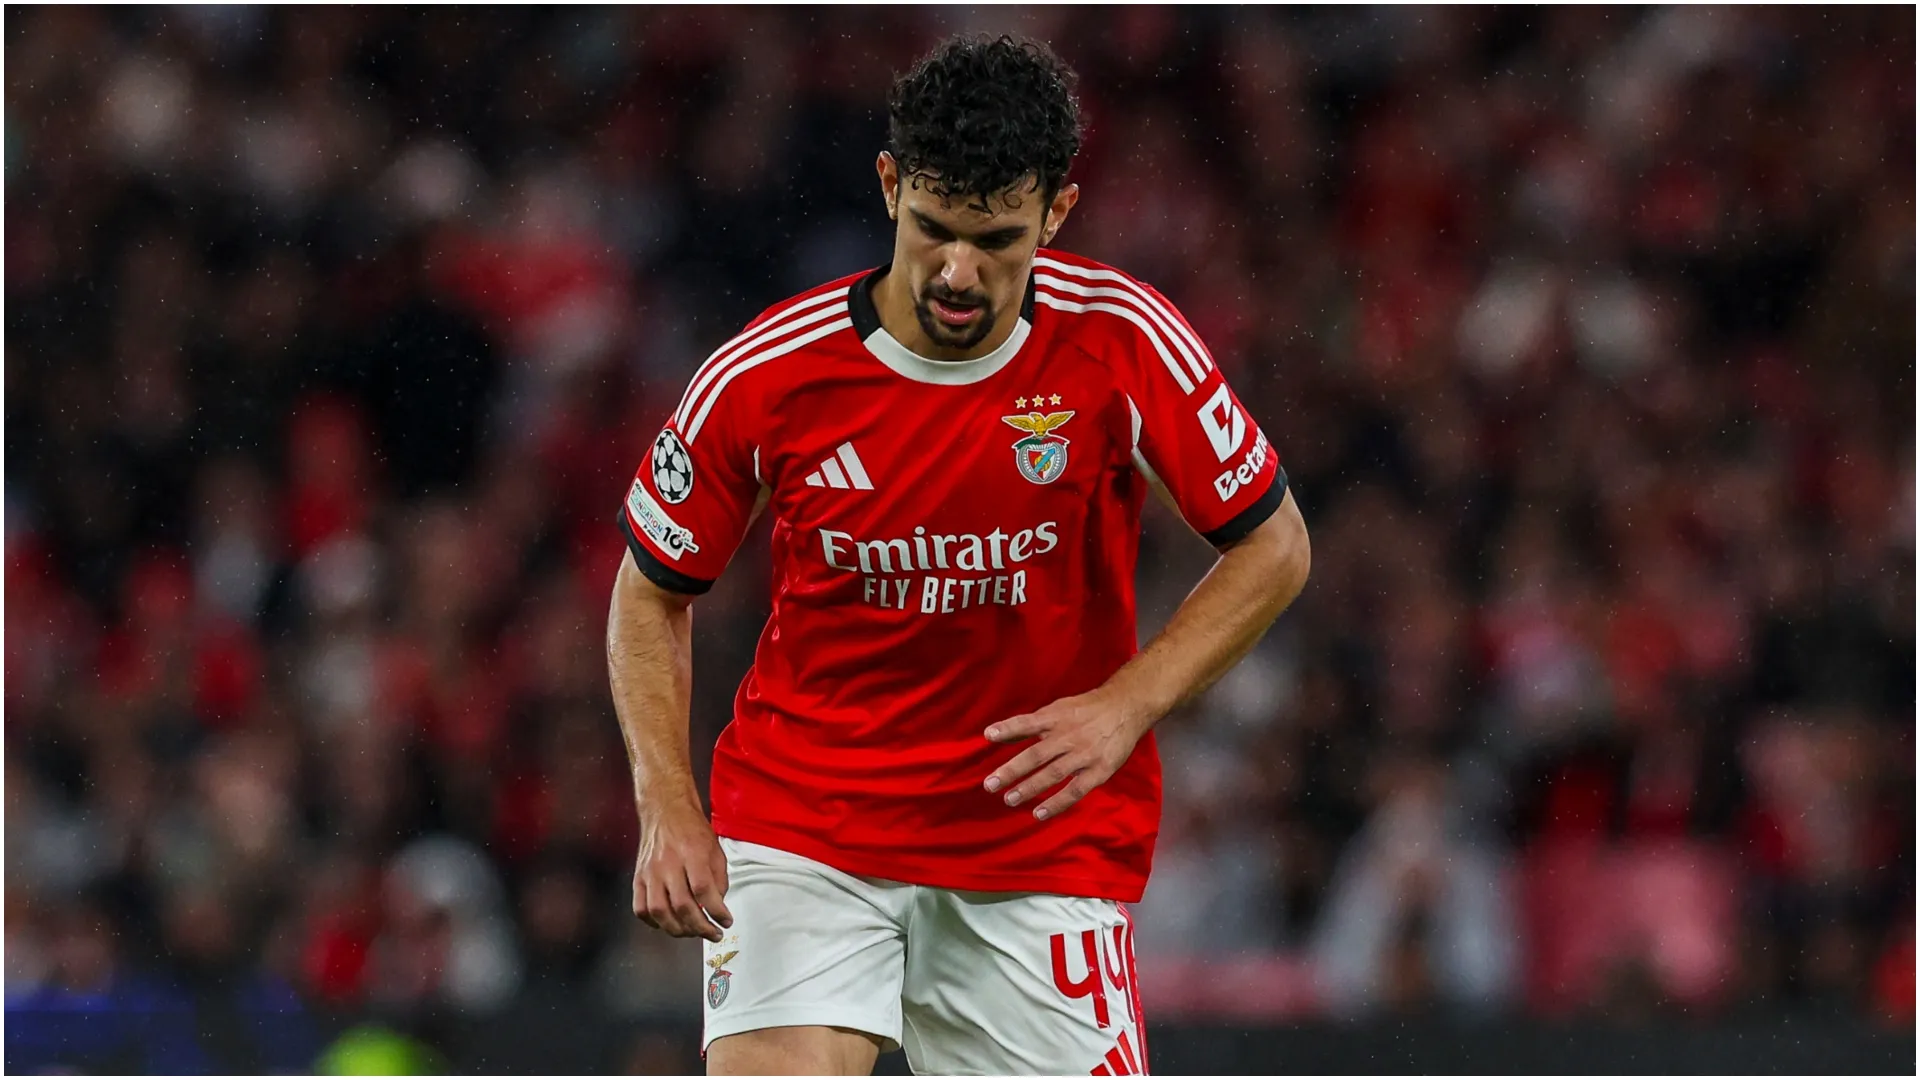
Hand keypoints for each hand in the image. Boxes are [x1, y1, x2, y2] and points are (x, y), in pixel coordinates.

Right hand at [632, 798, 732, 941]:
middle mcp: (668, 863)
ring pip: (659, 911)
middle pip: (682, 905)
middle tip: (713, 933)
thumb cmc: (691, 830)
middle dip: (700, 927)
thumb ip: (719, 879)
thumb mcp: (715, 850)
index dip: (716, 911)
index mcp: (691, 853)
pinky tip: (668, 924)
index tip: (725, 921)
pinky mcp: (638, 878)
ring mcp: (650, 872)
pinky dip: (654, 922)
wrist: (665, 812)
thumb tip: (717, 906)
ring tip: (692, 932)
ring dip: (678, 929)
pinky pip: (640, 908)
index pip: (703, 889)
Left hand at [983, 690, 1155, 820]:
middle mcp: (1068, 736)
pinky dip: (1056, 803)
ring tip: (1009, 799)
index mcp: (1056, 718)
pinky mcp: (1099, 771)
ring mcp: (1084, 755)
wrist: (1126, 709)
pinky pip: (1075, 791)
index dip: (1008, 728)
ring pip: (1053, 774)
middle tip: (990, 784)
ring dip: (1029, 789)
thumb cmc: (1087, 710)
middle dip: (1011, 770)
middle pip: (1036, 755)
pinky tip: (1039, 814)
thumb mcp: (1059, 709)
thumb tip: (998, 734)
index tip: (988, 735)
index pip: (1027, 723)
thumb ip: (1031, 724)